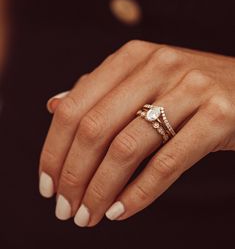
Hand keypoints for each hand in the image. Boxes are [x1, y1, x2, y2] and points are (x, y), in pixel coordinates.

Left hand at [39, 40, 234, 226]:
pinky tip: (120, 211)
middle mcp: (158, 64)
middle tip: (64, 208)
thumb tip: (53, 105)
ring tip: (88, 216)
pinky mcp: (218, 115)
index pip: (75, 105)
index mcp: (133, 56)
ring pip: (127, 148)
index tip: (46, 183)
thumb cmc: (187, 88)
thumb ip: (100, 91)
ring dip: (100, 190)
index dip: (54, 148)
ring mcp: (191, 88)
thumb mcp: (142, 80)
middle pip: (95, 127)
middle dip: (73, 175)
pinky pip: (167, 163)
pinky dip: (138, 194)